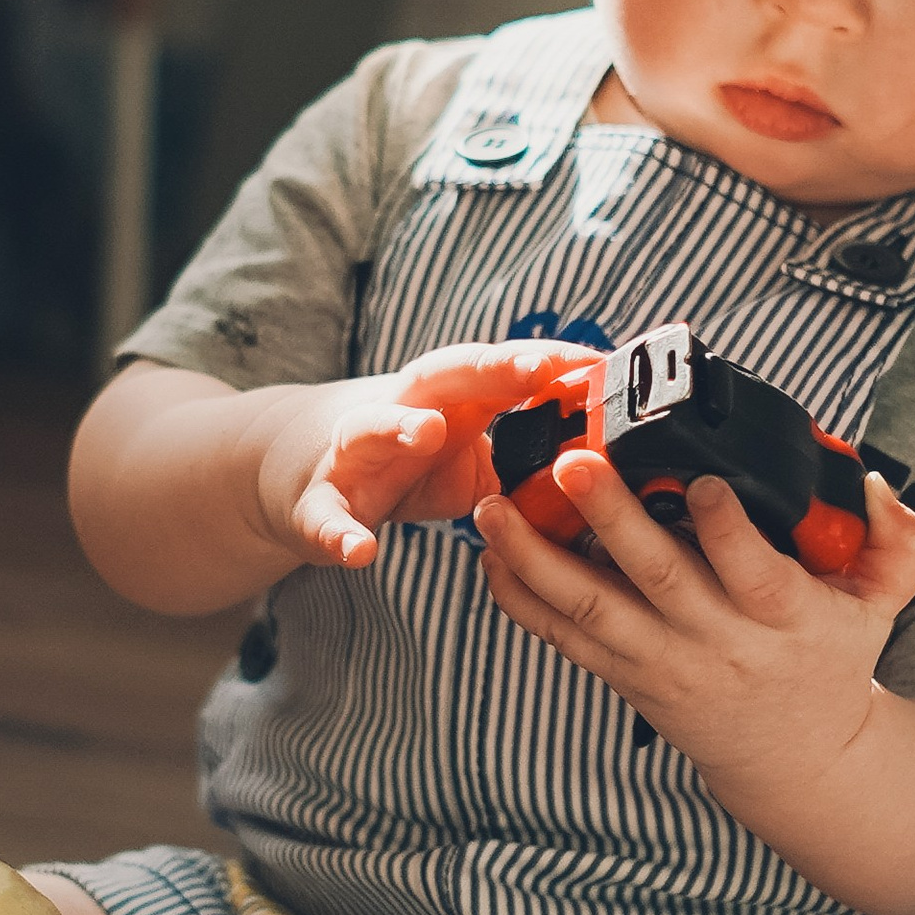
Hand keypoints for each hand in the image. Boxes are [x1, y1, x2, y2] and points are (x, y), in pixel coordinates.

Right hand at [267, 343, 597, 571]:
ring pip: (373, 428)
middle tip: (538, 369)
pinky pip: (326, 518)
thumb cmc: (405, 457)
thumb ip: (529, 457)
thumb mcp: (472, 452)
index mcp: (449, 397)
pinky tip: (359, 552)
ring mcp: (353, 453)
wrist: (303, 471)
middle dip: (492, 369)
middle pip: (446, 377)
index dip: (550, 362)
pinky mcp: (316, 502)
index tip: (600, 362)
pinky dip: (339, 534)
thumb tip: (611, 471)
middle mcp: (402, 410)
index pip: (504, 367)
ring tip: (425, 432)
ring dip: (399, 426)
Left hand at [471, 449, 914, 812]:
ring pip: (592, 609)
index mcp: (784, 617)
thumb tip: (871, 482)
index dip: (727, 528)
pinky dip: (522, 599)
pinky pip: (563, 639)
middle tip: (573, 464)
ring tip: (496, 506)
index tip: (703, 478)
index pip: (754, 571)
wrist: (797, 761)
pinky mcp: (627, 677)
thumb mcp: (883, 605)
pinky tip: (490, 556)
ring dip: (536, 557)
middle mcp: (718, 641)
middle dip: (612, 518)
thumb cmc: (830, 661)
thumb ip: (898, 542)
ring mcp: (663, 663)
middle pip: (658, 579)